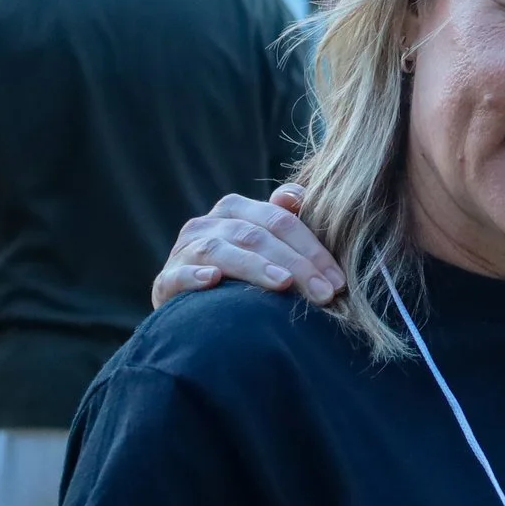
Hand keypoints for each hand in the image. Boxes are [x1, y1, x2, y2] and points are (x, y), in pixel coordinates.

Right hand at [151, 184, 344, 310]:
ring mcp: (184, 251)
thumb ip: (286, 221)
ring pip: (221, 250)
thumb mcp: (267, 247)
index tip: (339, 281)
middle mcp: (207, 224)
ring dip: (254, 266)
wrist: (192, 310)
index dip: (313, 249)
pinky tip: (212, 280)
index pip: (280, 220)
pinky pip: (178, 274)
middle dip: (296, 265)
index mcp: (236, 210)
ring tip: (283, 283)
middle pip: (257, 235)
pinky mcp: (165, 281)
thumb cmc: (241, 275)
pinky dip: (194, 276)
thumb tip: (297, 195)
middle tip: (324, 294)